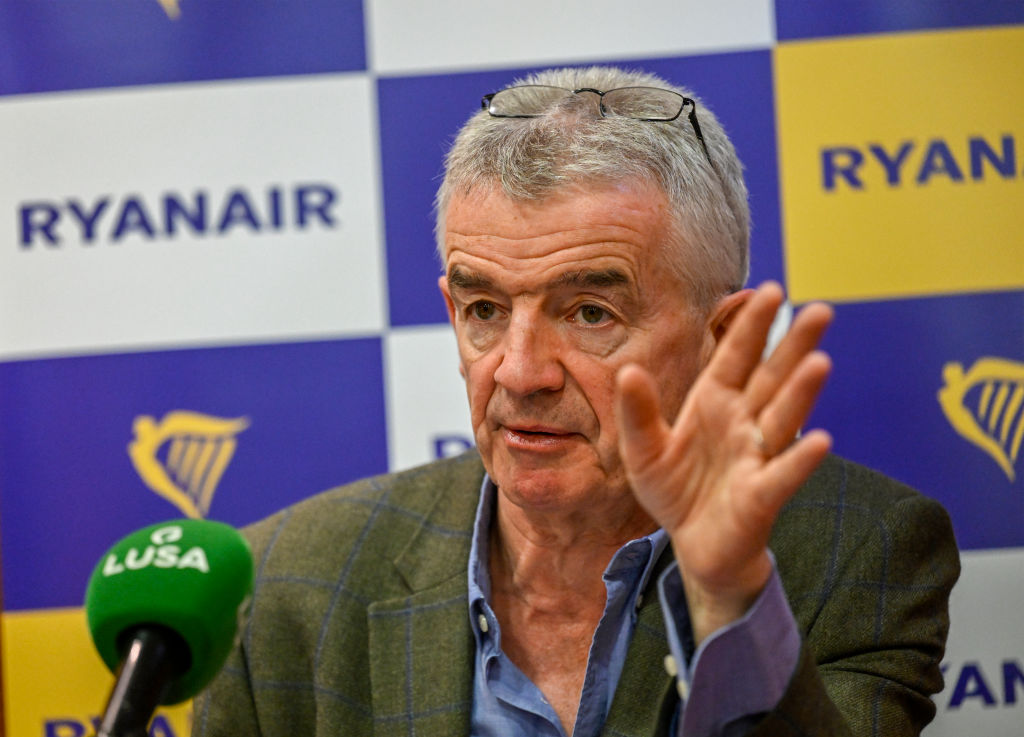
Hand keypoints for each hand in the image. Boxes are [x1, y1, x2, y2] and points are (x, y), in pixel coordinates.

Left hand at [615, 282, 832, 643]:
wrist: (692, 545)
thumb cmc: (674, 490)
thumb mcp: (644, 451)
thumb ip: (637, 413)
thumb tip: (628, 371)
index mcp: (714, 402)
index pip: (735, 356)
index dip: (750, 325)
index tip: (769, 290)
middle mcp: (742, 422)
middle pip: (771, 378)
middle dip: (793, 345)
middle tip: (821, 311)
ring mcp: (756, 456)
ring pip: (782, 418)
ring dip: (800, 391)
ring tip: (819, 361)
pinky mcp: (760, 495)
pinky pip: (781, 474)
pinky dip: (798, 459)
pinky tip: (819, 440)